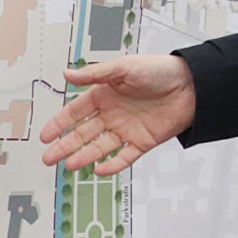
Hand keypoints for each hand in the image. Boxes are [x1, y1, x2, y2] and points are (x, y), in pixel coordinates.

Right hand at [38, 55, 197, 174]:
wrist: (192, 85)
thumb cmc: (159, 70)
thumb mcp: (124, 67)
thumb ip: (95, 74)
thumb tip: (67, 74)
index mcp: (104, 95)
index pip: (75, 112)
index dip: (59, 124)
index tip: (45, 136)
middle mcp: (112, 114)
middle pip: (83, 133)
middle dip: (65, 146)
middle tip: (49, 158)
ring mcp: (126, 129)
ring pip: (100, 147)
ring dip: (84, 156)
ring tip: (69, 166)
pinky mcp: (142, 141)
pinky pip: (124, 156)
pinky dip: (113, 164)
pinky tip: (99, 170)